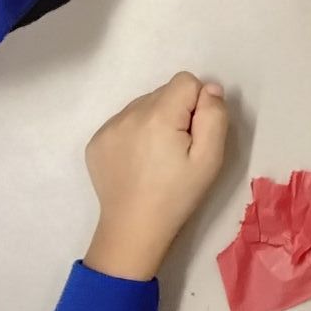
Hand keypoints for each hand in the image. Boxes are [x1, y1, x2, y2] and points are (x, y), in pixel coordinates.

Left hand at [83, 72, 228, 280]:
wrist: (134, 229)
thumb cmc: (177, 196)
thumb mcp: (210, 159)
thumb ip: (214, 116)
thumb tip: (209, 89)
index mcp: (158, 116)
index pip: (185, 81)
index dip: (197, 104)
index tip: (194, 135)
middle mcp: (128, 114)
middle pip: (164, 92)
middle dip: (176, 112)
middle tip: (177, 149)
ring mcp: (108, 127)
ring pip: (144, 105)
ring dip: (155, 121)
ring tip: (156, 156)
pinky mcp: (96, 141)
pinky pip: (124, 121)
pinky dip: (135, 133)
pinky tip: (138, 161)